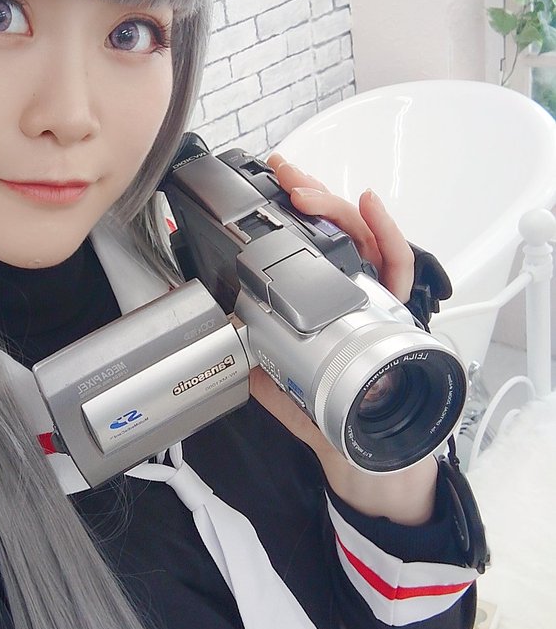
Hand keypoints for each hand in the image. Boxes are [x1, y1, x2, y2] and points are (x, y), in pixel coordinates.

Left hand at [246, 153, 435, 523]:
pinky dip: (386, 235)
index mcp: (323, 301)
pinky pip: (400, 269)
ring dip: (335, 207)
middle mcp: (354, 292)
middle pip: (336, 228)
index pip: (309, 243)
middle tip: (285, 174)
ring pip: (364, 237)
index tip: (269, 183)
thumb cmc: (331, 415)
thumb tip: (227, 338)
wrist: (366, 454)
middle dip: (309, 191)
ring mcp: (379, 299)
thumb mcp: (278, 384)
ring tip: (309, 191)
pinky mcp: (401, 314)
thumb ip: (258, 361)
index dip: (292, 209)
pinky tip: (370, 207)